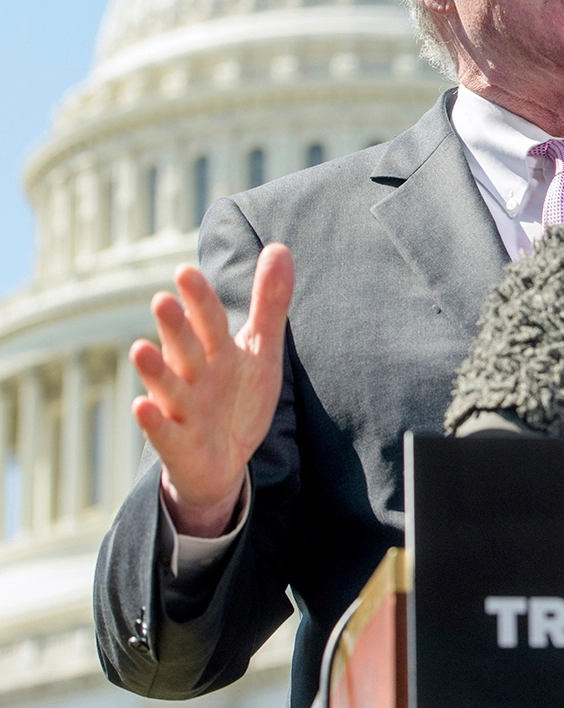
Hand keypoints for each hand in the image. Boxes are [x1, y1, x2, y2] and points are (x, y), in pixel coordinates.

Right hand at [131, 245, 293, 536]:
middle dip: (175, 328)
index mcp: (215, 351)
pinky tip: (142, 405)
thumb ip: (269, 303)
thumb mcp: (260, 352)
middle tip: (162, 300)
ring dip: (155, 370)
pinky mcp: (178, 443)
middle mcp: (193, 375)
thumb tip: (279, 247)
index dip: (200, 300)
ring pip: (168, 386)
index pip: (210, 322)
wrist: (223, 461)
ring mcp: (182, 409)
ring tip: (140, 348)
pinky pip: (163, 432)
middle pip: (186, 348)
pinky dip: (153, 420)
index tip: (187, 271)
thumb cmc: (237, 398)